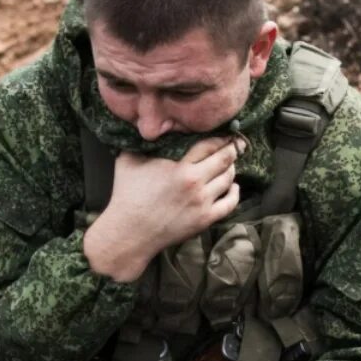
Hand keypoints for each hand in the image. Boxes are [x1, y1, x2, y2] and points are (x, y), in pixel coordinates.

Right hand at [83, 136, 242, 281]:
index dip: (221, 138)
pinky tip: (233, 186)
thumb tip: (144, 128)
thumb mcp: (128, 160)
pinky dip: (235, 192)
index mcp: (179, 167)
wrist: (129, 232)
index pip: (210, 145)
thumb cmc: (126, 196)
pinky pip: (230, 203)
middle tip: (235, 145)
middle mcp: (195, 183)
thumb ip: (140, 142)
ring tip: (230, 164)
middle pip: (225, 160)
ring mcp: (202, 203)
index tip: (225, 135)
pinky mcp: (204, 219)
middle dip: (232, 150)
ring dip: (232, 169)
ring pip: (229, 179)